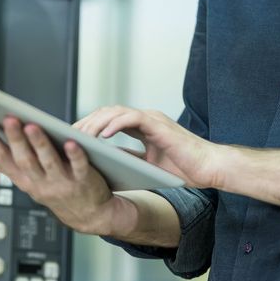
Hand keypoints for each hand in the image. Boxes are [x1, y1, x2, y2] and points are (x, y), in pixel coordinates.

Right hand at [0, 114, 128, 235]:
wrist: (89, 215)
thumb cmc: (55, 190)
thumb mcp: (25, 180)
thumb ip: (3, 162)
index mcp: (24, 180)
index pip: (2, 159)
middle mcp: (40, 183)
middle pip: (24, 160)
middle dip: (14, 139)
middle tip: (7, 118)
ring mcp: (62, 183)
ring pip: (49, 162)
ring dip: (39, 145)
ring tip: (31, 125)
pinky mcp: (83, 180)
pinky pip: (79, 167)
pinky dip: (75, 155)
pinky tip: (71, 142)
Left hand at [74, 106, 224, 188]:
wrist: (209, 169)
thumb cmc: (184, 169)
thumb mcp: (148, 165)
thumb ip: (129, 157)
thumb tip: (106, 160)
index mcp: (143, 126)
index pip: (110, 119)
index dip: (90, 126)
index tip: (74, 137)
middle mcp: (145, 118)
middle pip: (108, 112)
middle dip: (87, 122)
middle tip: (70, 136)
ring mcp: (152, 119)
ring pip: (116, 112)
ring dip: (96, 123)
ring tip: (82, 136)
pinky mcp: (159, 125)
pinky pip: (132, 118)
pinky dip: (115, 125)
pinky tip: (103, 137)